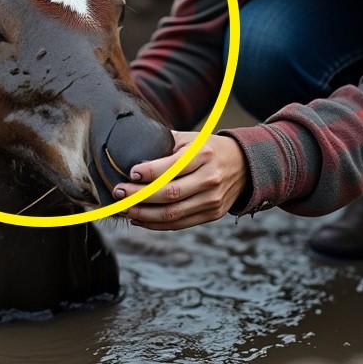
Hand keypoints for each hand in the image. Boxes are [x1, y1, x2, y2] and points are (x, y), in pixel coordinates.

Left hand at [112, 130, 248, 230]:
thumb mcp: (190, 139)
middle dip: (139, 196)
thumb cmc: (208, 149)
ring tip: (124, 209)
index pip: (171, 167)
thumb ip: (164, 144)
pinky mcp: (212, 215)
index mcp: (203, 154)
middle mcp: (210, 179)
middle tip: (118, 193)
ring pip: (172, 214)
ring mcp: (212, 200)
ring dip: (143, 214)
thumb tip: (129, 151)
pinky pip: (179, 224)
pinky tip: (138, 218)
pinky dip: (155, 224)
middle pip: (169, 194)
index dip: (149, 172)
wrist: (244, 165)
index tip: (130, 173)